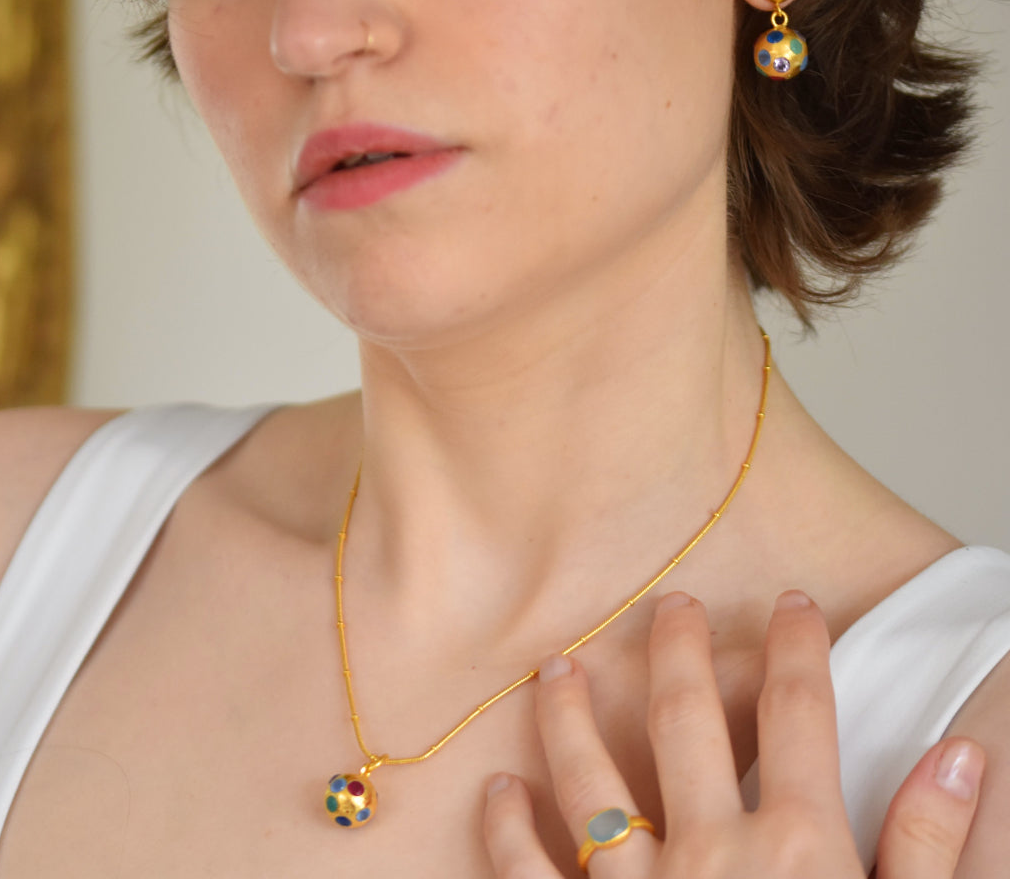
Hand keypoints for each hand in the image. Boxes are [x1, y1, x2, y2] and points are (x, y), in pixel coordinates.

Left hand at [483, 590, 984, 877]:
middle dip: (678, 651)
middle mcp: (711, 853)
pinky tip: (498, 789)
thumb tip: (959, 754)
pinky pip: (532, 874)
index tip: (791, 605)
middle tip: (669, 604)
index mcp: (797, 849)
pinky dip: (509, 831)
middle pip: (687, 719)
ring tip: (555, 665)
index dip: (797, 650)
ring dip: (568, 716)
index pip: (799, 716)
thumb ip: (931, 849)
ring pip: (591, 779)